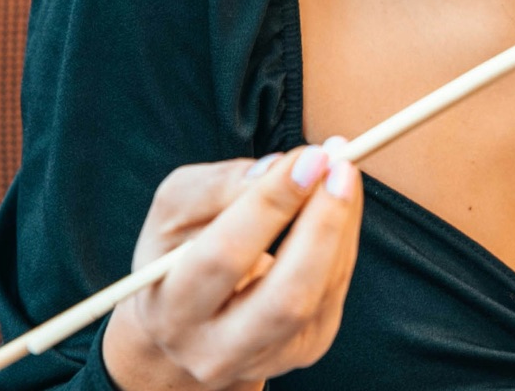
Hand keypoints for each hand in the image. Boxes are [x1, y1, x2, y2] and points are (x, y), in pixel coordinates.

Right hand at [102, 141, 362, 390]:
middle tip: (341, 167)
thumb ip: (215, 187)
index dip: (271, 203)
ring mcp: (267, 357)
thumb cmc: (180, 252)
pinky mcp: (305, 350)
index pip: (225, 257)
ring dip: (342, 225)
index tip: (309, 156)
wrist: (190, 325)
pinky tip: (340, 203)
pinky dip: (344, 239)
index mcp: (171, 311)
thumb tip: (274, 169)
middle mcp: (216, 349)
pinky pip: (336, 290)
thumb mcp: (175, 212)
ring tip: (344, 172)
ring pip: (320, 292)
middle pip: (285, 296)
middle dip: (322, 224)